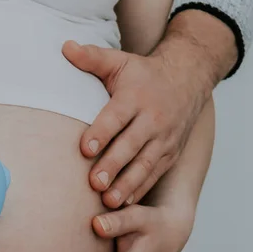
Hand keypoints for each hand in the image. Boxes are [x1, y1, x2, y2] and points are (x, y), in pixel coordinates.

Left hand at [62, 40, 211, 207]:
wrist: (187, 79)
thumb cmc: (143, 74)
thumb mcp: (119, 62)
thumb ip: (92, 58)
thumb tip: (65, 47)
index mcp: (135, 98)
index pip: (116, 117)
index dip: (101, 133)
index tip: (85, 149)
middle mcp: (152, 120)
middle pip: (131, 145)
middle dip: (113, 165)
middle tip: (94, 183)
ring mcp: (164, 139)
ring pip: (144, 165)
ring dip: (126, 184)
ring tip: (108, 201)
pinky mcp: (169, 153)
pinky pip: (154, 174)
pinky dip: (139, 190)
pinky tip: (123, 205)